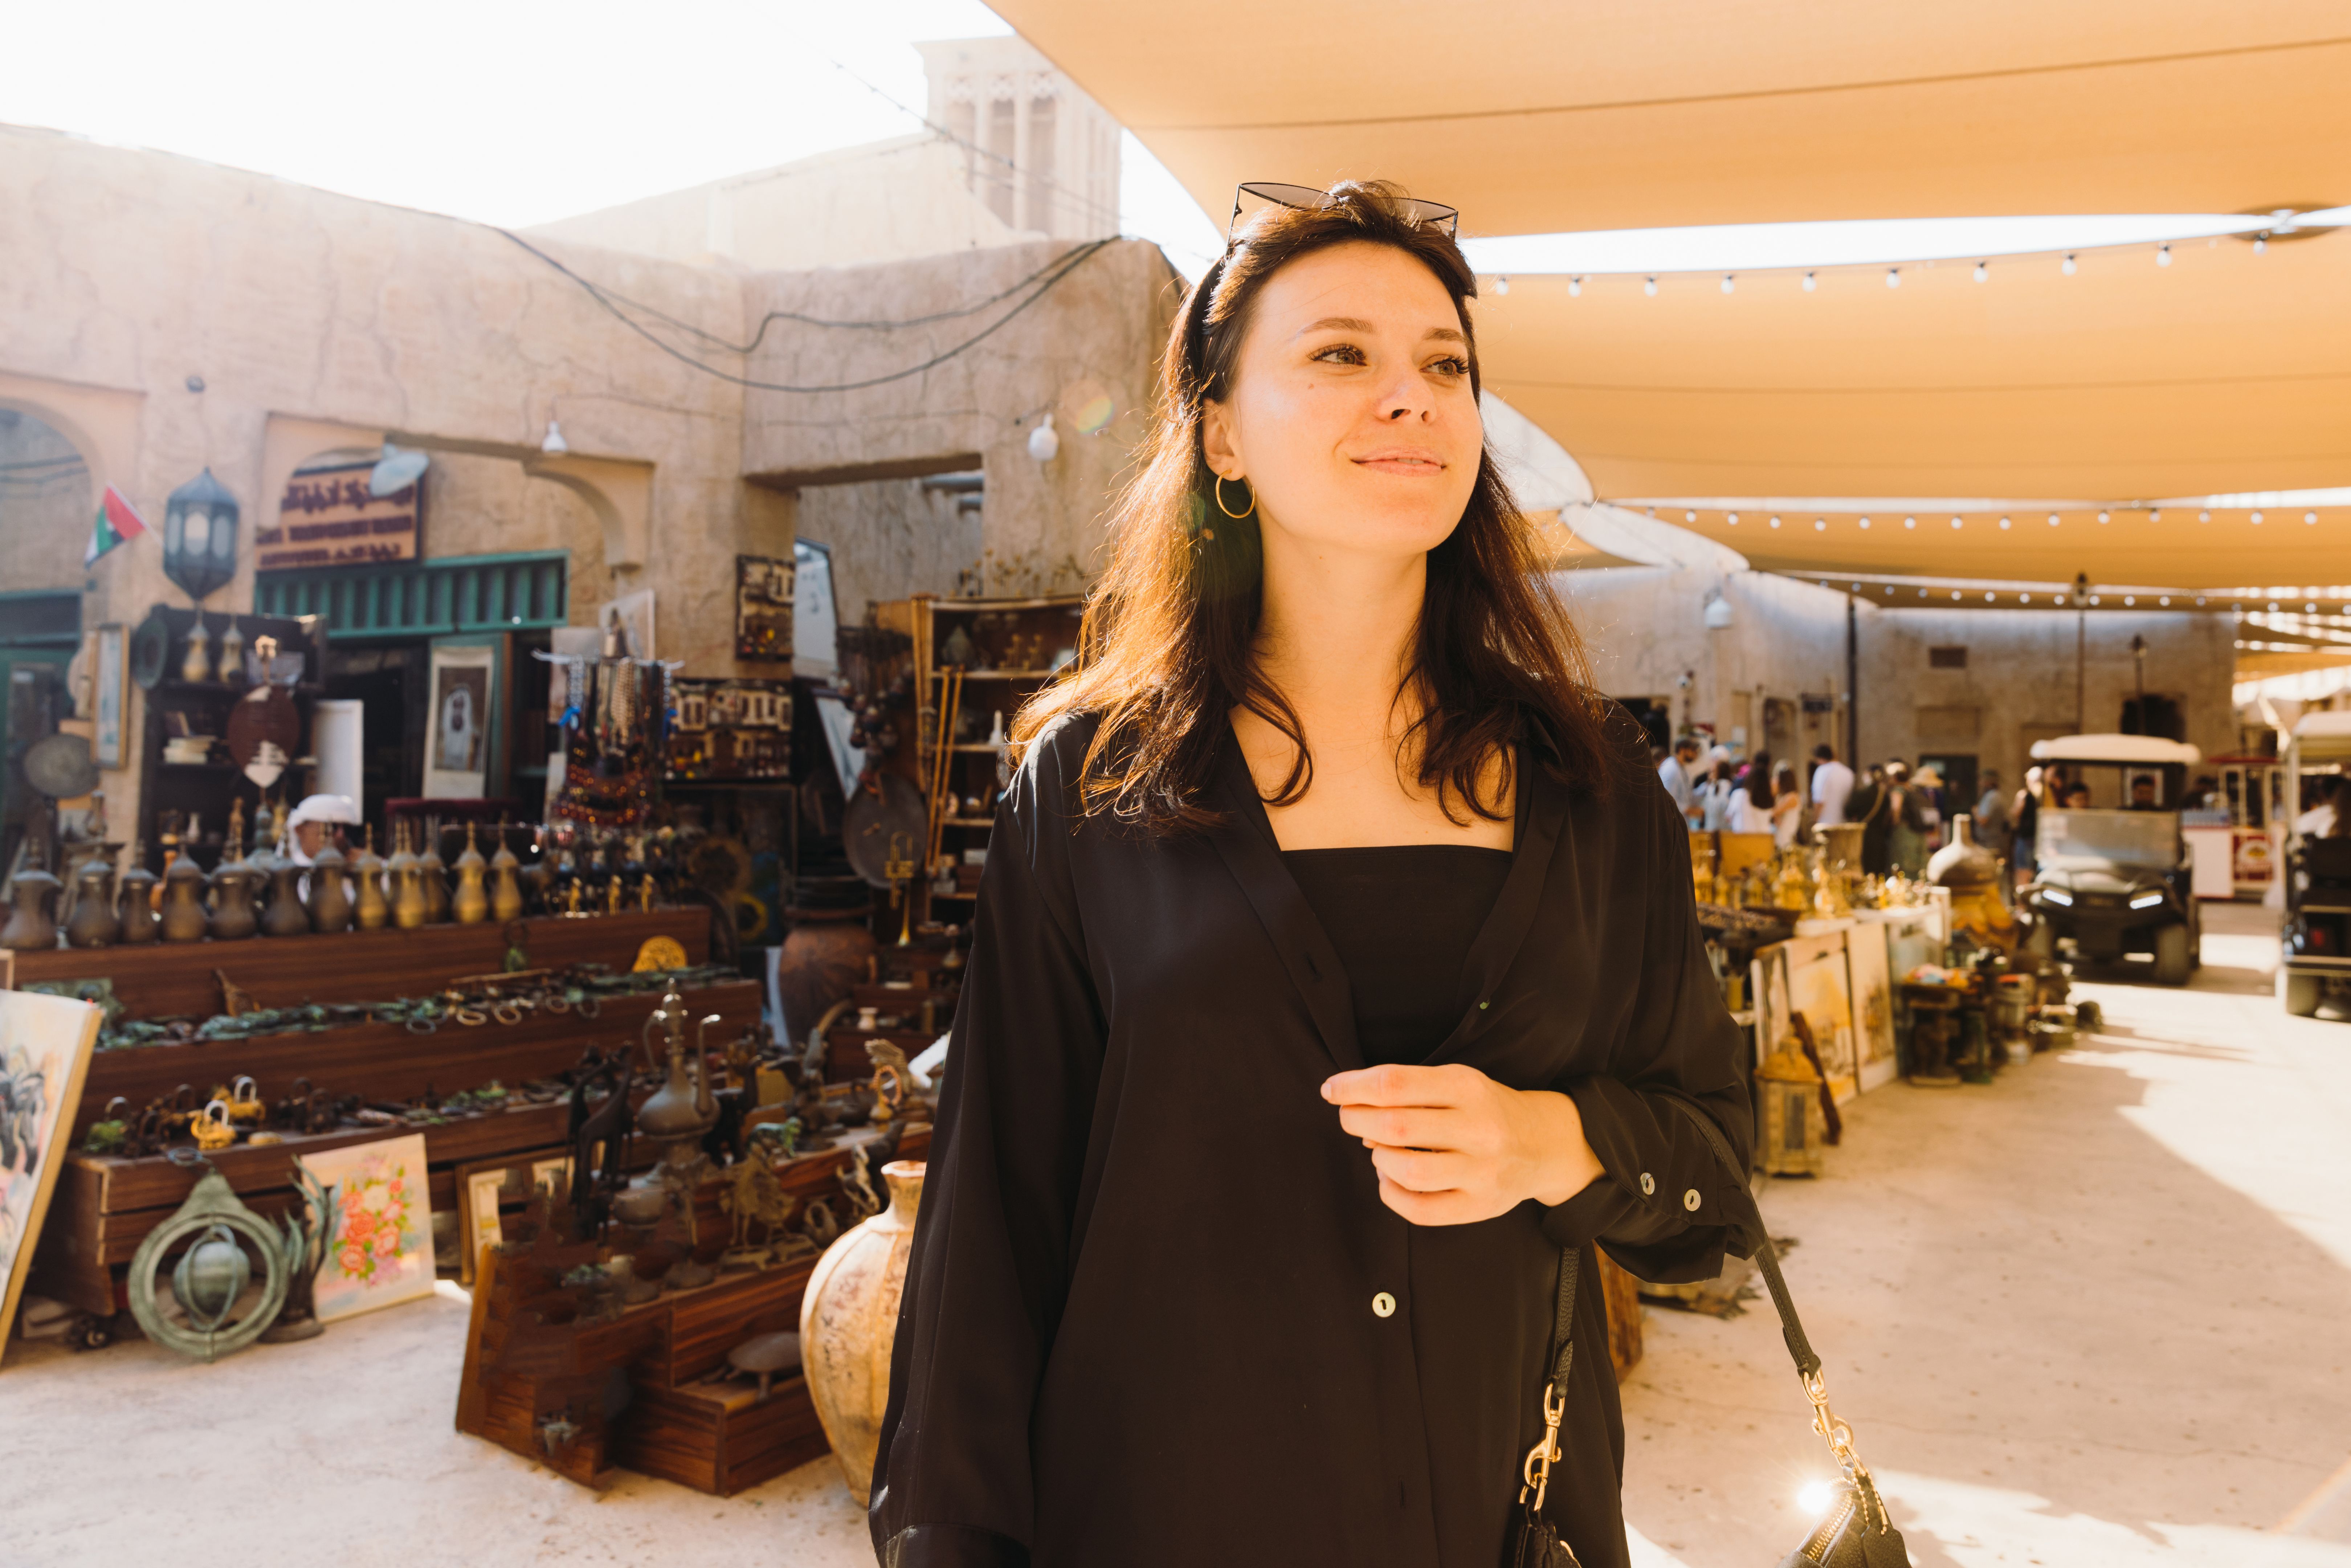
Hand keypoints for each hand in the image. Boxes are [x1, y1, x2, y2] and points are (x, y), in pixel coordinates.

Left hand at [1321, 1063, 1605, 1225]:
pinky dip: (1390, 1192)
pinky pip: (1419, 1209)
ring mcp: (1481, 1172)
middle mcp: (1478, 1129)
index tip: (1331, 1090)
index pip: (1395, 1083)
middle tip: (1348, 1118)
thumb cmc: (1484, 1109)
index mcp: (1468, 1088)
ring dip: (1376, 1157)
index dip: (1352, 1087)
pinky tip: (1389, 1177)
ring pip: (1406, 1170)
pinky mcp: (1479, 1207)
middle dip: (1356, 1120)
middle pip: (1394, 1126)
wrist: (1542, 1145)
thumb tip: (1353, 1108)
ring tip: (1376, 1148)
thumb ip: (1409, 1090)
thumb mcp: (1455, 1082)